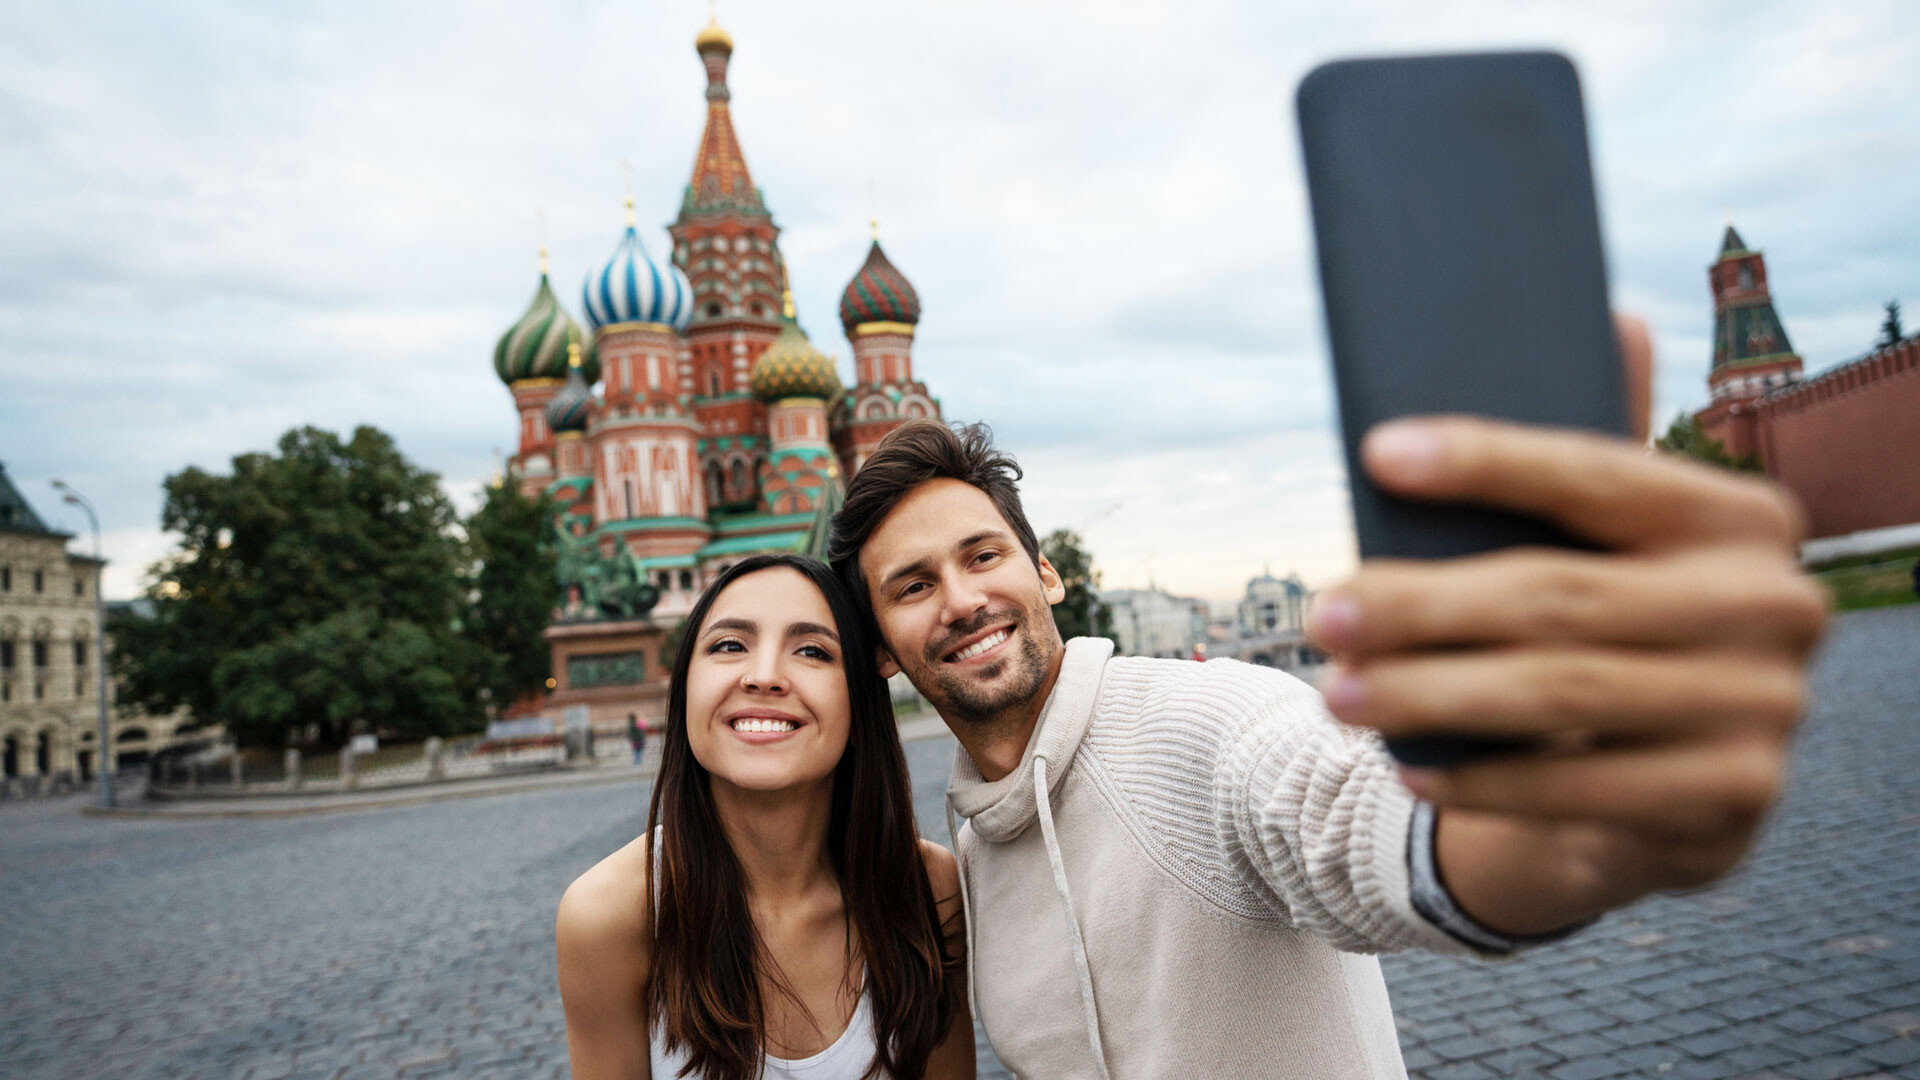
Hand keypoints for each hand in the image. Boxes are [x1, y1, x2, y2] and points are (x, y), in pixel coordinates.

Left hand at [1304, 318, 1828, 934]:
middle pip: (1559, 596)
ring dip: (1428, 696)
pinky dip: (1482, 779)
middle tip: (1321, 613)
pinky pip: (1581, 790)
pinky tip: (1407, 765)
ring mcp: (1764, 707)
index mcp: (1742, 517)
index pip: (1597, 473)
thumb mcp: (1605, 546)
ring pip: (1558, 693)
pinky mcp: (1735, 800)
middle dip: (1422, 606)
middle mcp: (1773, 605)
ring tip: (1336, 692)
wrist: (1667, 788)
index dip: (1486, 460)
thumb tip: (1614, 316)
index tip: (1377, 453)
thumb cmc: (1610, 630)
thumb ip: (1596, 455)